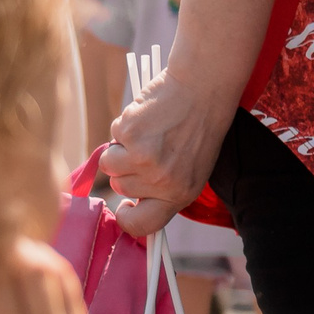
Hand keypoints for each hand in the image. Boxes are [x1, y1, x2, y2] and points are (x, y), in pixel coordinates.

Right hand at [101, 65, 234, 237]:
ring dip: (122, 147)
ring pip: (109, 163)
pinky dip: (125, 124)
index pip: (143, 226)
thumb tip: (133, 204)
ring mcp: (145, 160)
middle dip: (128, 167)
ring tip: (151, 131)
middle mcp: (163, 182)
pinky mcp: (131, 137)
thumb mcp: (192, 167)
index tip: (125, 206)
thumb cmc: (198, 126)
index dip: (127, 218)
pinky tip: (148, 116)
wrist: (204, 86)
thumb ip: (165, 188)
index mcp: (181, 194)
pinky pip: (112, 136)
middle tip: (154, 145)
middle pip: (119, 187)